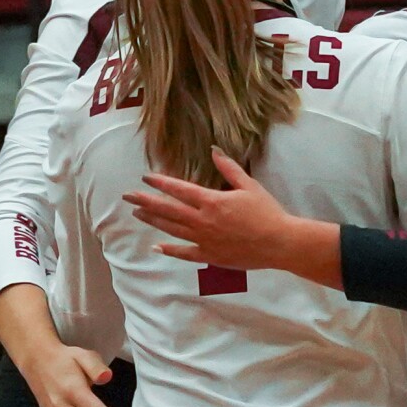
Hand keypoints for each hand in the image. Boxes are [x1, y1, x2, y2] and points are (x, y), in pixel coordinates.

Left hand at [127, 151, 341, 286]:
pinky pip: (185, 253)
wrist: (279, 242)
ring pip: (172, 230)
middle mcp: (202, 220)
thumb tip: (214, 150)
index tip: (145, 177)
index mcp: (211, 201)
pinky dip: (170, 250)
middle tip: (127, 196)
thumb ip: (229, 168)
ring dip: (153, 221)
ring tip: (138, 214)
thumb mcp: (249, 185)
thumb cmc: (267, 212)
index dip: (160, 182)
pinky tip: (157, 246)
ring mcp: (204, 240)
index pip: (179, 189)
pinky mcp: (210, 256)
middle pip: (168, 209)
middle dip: (146, 201)